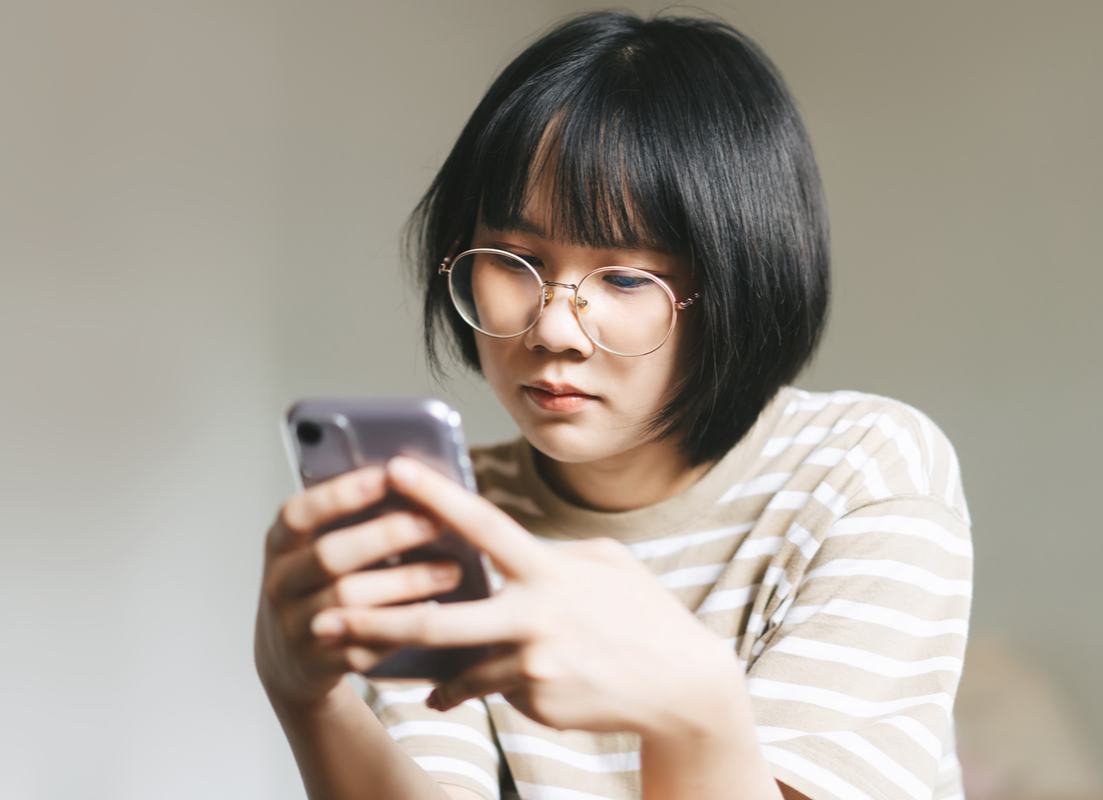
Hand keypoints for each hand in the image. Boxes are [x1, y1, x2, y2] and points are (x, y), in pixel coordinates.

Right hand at [254, 466, 463, 708]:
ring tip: (451, 570)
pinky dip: (402, 626)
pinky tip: (435, 612)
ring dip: (406, 583)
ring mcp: (297, 627)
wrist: (289, 659)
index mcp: (281, 545)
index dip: (340, 494)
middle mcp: (281, 584)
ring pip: (351, 601)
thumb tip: (414, 485)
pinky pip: (365, 644)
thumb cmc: (318, 585)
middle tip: (433, 523)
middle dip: (387, 535)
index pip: (299, 513)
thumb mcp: (313, 549)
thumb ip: (349, 521)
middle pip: (330, 555)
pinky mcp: (321, 663)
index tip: (385, 475)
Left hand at [315, 457, 748, 738]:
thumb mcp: (603, 566)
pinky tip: (444, 689)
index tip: (392, 469)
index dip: (435, 495)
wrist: (680, 687)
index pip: (483, 524)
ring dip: (412, 661)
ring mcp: (534, 666)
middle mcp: (536, 617)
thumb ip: (549, 555)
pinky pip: (484, 689)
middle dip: (374, 620)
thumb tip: (504, 554)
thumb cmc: (643, 615)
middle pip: (438, 619)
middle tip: (325, 617)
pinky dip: (463, 685)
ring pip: (455, 663)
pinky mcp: (535, 702)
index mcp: (550, 570)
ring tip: (365, 657)